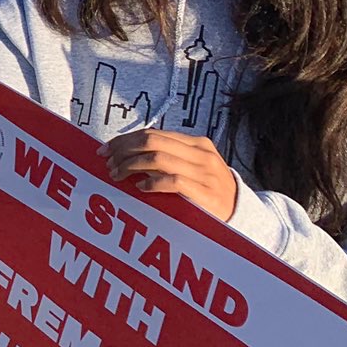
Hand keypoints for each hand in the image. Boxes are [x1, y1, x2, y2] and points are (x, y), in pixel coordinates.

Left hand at [99, 130, 237, 219]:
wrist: (242, 212)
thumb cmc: (209, 191)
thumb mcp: (192, 167)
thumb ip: (167, 158)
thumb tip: (125, 155)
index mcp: (196, 143)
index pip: (152, 134)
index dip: (125, 140)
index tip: (105, 150)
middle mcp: (201, 154)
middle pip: (151, 141)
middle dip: (124, 150)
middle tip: (108, 163)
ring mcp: (205, 173)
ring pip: (158, 158)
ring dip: (131, 166)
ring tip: (118, 175)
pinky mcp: (206, 193)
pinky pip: (172, 181)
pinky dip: (152, 183)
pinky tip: (140, 187)